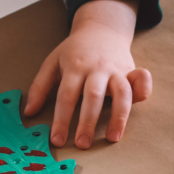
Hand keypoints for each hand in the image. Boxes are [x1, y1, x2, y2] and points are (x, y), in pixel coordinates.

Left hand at [25, 0, 151, 148]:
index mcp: (75, 67)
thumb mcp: (52, 62)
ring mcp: (116, 70)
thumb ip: (40, 86)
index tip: (57, 140)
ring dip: (119, 117)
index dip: (61, 120)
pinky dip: (144, 89)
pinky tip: (141, 103)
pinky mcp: (131, 71)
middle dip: (88, 122)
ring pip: (121, 93)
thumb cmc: (75, 51)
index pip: (66, 96)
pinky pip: (141, 81)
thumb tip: (29, 112)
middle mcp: (97, 69)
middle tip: (83, 144)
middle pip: (93, 97)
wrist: (101, 28)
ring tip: (113, 138)